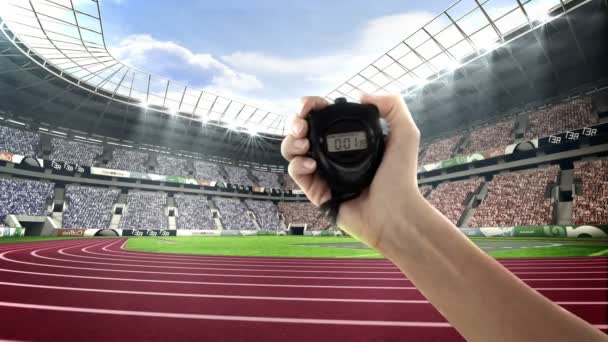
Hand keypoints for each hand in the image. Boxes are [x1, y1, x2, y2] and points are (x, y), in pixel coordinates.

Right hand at [281, 94, 423, 252]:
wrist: (395, 213)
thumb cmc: (402, 178)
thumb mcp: (405, 133)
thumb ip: (392, 105)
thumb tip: (360, 94)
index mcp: (349, 138)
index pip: (322, 115)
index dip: (311, 106)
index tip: (310, 105)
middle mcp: (333, 153)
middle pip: (301, 130)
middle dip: (295, 121)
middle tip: (302, 125)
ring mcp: (322, 171)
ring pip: (292, 149)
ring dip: (291, 141)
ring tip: (304, 143)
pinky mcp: (316, 191)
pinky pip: (296, 172)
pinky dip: (297, 164)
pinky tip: (311, 164)